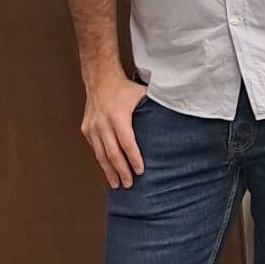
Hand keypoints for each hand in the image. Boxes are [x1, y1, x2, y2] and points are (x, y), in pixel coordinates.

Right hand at [81, 71, 147, 188]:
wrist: (100, 79)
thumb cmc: (123, 88)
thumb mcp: (142, 95)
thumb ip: (156, 106)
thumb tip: (177, 113)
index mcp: (118, 117)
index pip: (127, 143)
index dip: (134, 159)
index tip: (140, 171)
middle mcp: (103, 124)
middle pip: (113, 154)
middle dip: (121, 171)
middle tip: (128, 184)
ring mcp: (93, 128)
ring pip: (101, 155)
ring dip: (109, 171)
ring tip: (116, 184)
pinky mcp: (87, 129)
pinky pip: (95, 149)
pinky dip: (102, 161)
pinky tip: (107, 169)